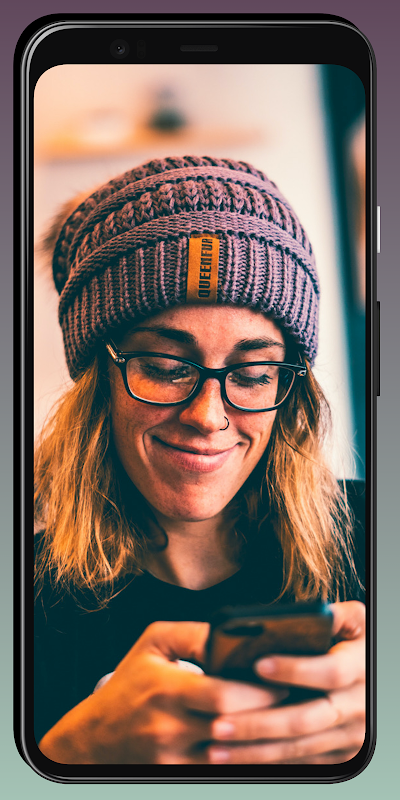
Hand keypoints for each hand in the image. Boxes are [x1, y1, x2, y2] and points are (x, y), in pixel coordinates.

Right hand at [39, 621, 283, 763]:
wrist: (96, 735)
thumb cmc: (130, 684)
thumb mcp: (154, 643)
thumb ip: (194, 634)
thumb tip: (231, 635)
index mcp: (166, 688)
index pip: (222, 695)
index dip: (256, 690)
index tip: (277, 681)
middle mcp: (169, 726)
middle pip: (232, 725)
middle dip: (265, 712)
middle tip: (285, 698)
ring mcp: (173, 756)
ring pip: (230, 752)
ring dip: (256, 736)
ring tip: (278, 719)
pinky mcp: (176, 774)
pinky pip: (218, 769)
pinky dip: (239, 756)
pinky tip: (254, 742)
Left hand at [207, 601, 365, 763]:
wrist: (375, 675)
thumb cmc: (357, 641)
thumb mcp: (355, 620)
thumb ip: (331, 614)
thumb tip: (300, 614)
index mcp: (361, 667)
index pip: (329, 672)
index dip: (295, 669)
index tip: (257, 665)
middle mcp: (359, 706)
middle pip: (305, 718)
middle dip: (259, 722)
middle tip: (219, 722)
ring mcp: (350, 734)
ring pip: (298, 746)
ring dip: (255, 749)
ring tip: (217, 745)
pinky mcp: (339, 753)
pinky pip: (301, 760)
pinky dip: (267, 759)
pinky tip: (237, 756)